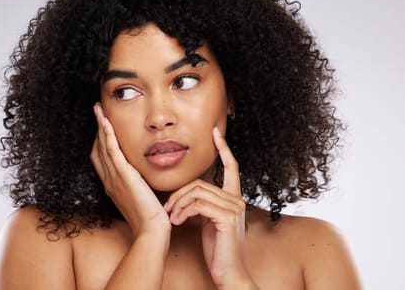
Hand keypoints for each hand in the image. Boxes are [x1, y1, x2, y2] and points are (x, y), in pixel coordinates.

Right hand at [91, 103, 169, 236]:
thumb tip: (146, 176)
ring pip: (102, 146)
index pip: (102, 157)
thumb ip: (141, 185)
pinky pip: (111, 150)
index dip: (100, 140)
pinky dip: (107, 134)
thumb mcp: (143, 198)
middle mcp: (109, 179)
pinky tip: (106, 121)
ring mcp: (114, 177)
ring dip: (100, 125)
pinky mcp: (123, 175)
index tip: (103, 126)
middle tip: (97, 111)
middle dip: (97, 128)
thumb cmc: (151, 218)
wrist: (151, 230)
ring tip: (98, 110)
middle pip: (98, 148)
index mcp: (113, 185)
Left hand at [163, 127, 256, 288]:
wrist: (228, 272)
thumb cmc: (216, 248)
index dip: (224, 149)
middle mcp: (237, 200)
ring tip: (172, 218)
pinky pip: (198, 204)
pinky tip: (178, 223)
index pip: (232, 167)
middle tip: (168, 210)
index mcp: (233, 198)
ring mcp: (234, 209)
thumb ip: (201, 204)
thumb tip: (184, 193)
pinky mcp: (227, 218)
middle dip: (178, 194)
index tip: (215, 133)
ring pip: (196, 192)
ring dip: (178, 205)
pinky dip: (183, 212)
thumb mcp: (207, 220)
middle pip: (200, 182)